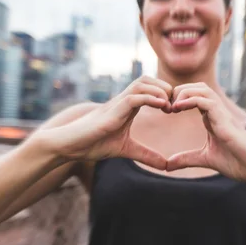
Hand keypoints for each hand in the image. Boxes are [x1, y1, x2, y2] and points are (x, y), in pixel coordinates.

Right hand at [40, 76, 171, 168]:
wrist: (69, 146)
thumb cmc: (92, 144)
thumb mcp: (126, 150)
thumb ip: (145, 154)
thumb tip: (165, 165)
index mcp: (128, 106)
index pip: (150, 88)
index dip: (165, 94)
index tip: (176, 109)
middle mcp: (123, 100)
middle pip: (148, 79)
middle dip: (165, 87)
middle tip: (175, 105)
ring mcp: (117, 103)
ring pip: (142, 83)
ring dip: (159, 90)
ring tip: (169, 106)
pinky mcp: (112, 110)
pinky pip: (134, 97)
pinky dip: (150, 99)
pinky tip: (162, 107)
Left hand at [166, 83, 245, 180]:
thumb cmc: (238, 163)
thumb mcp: (205, 159)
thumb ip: (187, 159)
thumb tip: (167, 165)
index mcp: (212, 118)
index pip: (195, 96)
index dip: (178, 98)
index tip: (166, 110)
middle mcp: (218, 112)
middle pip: (198, 86)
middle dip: (179, 90)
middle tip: (167, 105)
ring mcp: (223, 115)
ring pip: (203, 89)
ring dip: (184, 92)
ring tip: (172, 105)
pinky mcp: (226, 122)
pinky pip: (207, 101)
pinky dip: (191, 100)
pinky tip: (178, 108)